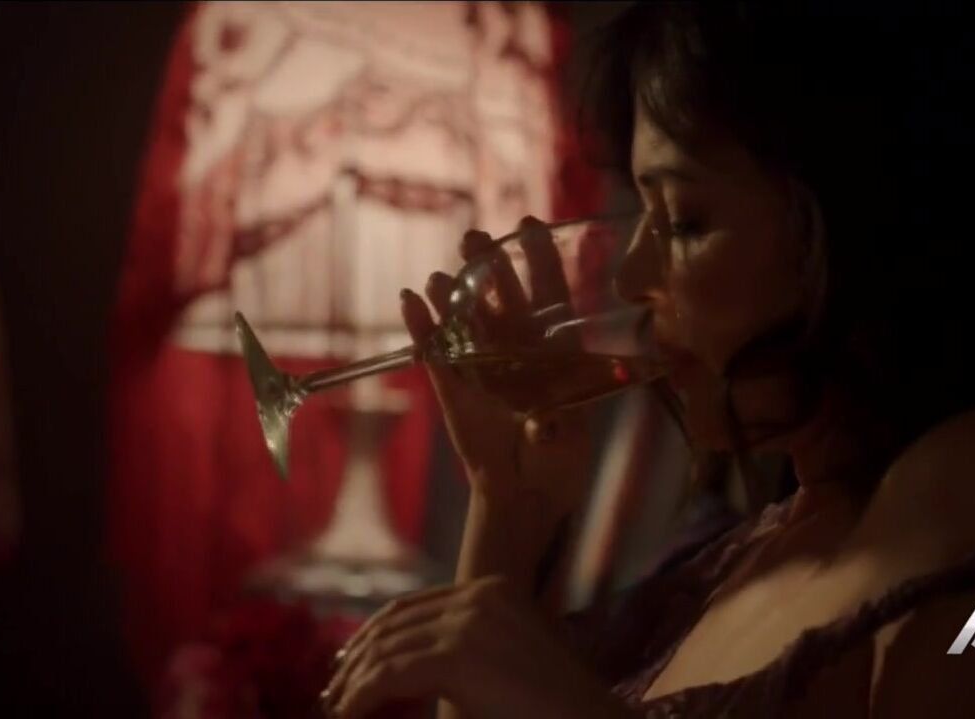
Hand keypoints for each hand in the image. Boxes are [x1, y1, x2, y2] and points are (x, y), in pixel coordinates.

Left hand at [319, 576, 627, 718]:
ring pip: (387, 650)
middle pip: (394, 623)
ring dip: (353, 682)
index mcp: (493, 591)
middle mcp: (479, 596)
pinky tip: (349, 714)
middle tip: (333, 690)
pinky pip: (390, 676)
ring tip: (336, 708)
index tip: (350, 662)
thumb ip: (468, 654)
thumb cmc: (555, 710)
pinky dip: (361, 697)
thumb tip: (417, 666)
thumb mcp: (507, 666)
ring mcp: (469, 622)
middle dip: (357, 657)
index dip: (375, 634)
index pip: (413, 606)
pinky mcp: (458, 655)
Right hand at [400, 217, 592, 512]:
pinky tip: (409, 300)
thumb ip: (554, 429)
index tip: (527, 225)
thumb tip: (543, 420)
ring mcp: (483, 366)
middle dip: (488, 265)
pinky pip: (436, 353)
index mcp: (554, 353)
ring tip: (440, 276)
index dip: (539, 259)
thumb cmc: (557, 463)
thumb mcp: (565, 444)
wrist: (523, 496)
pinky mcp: (454, 389)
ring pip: (467, 319)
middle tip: (473, 238)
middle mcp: (518, 351)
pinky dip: (422, 327)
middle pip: (503, 297)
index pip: (550, 295)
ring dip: (453, 294)